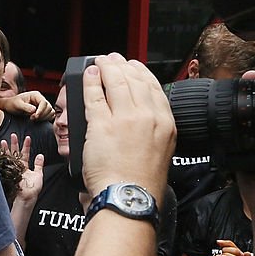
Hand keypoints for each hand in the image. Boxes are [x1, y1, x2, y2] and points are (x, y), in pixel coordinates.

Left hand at [0, 90, 54, 120]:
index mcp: (35, 95)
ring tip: (33, 119)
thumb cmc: (12, 104)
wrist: (10, 107)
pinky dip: (46, 119)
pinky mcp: (43, 111)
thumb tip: (34, 110)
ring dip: (44, 117)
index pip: (44, 102)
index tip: (35, 116)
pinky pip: (50, 115)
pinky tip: (37, 120)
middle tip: (31, 118)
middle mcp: (40, 99)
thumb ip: (25, 107)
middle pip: (48, 107)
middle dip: (41, 115)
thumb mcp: (17, 105)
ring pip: (50, 112)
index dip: (41, 110)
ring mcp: (42, 105)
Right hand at [3, 134, 44, 202]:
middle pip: (15, 153)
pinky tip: (1, 151)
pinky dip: (2, 157)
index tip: (27, 138)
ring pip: (8, 157)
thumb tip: (40, 155)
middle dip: (14, 143)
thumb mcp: (39, 175)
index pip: (25, 153)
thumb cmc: (33, 189)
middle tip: (13, 135)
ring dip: (6, 149)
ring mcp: (12, 170)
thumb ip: (39, 165)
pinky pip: (5, 164)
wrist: (27, 197)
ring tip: (4, 141)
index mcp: (25, 167)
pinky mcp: (7, 173)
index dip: (26, 145)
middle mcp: (17, 167)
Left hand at [80, 54, 174, 195]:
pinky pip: (94, 96)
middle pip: (135, 81)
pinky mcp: (102, 125)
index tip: (133, 67)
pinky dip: (91, 82)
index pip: (154, 88)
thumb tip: (141, 116)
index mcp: (166, 123)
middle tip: (112, 59)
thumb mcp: (161, 150)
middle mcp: (148, 117)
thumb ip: (153, 129)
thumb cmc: (141, 181)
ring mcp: (125, 119)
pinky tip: (88, 76)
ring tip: (100, 62)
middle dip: (122, 66)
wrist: (129, 196)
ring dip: (106, 68)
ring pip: (115, 83)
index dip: (141, 73)